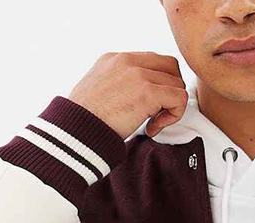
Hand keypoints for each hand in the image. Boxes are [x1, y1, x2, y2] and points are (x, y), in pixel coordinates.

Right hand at [69, 52, 188, 138]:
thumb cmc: (83, 122)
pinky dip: (173, 116)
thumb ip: (119, 86)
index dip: (157, 85)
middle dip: (169, 92)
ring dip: (170, 107)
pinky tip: (151, 129)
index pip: (152, 61)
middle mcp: (127, 61)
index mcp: (115, 59)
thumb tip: (136, 98)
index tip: (145, 109)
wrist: (74, 132)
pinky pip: (179, 98)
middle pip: (170, 67)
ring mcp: (138, 74)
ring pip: (177, 83)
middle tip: (155, 115)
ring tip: (151, 124)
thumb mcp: (98, 91)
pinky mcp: (147, 92)